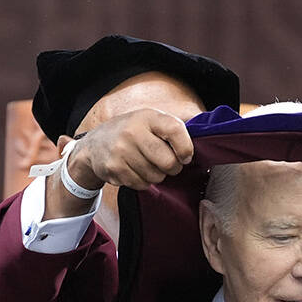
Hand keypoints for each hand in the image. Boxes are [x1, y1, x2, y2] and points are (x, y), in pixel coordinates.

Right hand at [67, 108, 194, 190]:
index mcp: (148, 117)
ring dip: (157, 175)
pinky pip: (142, 185)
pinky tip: (134, 170)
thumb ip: (174, 128)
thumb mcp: (150, 120)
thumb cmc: (132, 132)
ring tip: (146, 164)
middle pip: (168, 162)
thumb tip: (206, 135)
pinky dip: (143, 182)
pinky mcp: (114, 169)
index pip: (176, 130)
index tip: (186, 156)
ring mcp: (121, 151)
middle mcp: (133, 131)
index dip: (186, 148)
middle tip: (167, 163)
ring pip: (156, 176)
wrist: (95, 145)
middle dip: (173, 167)